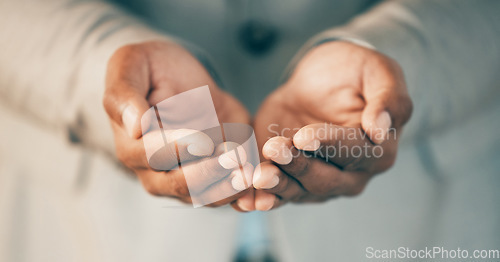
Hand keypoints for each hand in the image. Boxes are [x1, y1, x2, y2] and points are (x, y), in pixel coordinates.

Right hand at [103, 40, 251, 205]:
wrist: (179, 76)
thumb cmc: (150, 68)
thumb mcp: (130, 65)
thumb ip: (125, 94)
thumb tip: (134, 127)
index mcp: (132, 147)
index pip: (153, 155)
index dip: (179, 149)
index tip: (203, 140)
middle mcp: (155, 171)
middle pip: (180, 184)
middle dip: (208, 172)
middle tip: (232, 157)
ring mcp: (184, 177)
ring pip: (205, 196)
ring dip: (228, 187)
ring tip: (248, 172)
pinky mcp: (211, 176)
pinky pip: (227, 191)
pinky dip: (243, 190)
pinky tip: (257, 176)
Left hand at [248, 41, 412, 209]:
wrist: (320, 81)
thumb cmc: (355, 73)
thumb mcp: (379, 72)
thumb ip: (388, 98)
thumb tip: (382, 128)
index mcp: (378, 151)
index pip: (354, 152)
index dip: (328, 144)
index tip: (303, 136)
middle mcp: (351, 175)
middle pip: (324, 179)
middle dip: (297, 166)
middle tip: (274, 149)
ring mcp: (319, 181)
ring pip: (298, 191)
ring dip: (277, 186)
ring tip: (256, 176)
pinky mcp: (290, 177)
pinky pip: (275, 193)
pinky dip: (259, 198)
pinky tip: (243, 200)